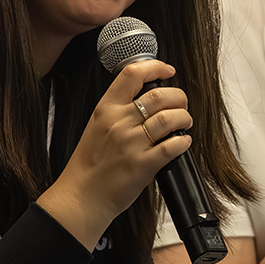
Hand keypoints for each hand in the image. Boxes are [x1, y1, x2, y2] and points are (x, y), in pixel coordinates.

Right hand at [38, 60, 191, 249]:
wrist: (81, 196)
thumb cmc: (88, 165)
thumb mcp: (96, 127)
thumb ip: (118, 111)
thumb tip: (148, 100)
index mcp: (105, 109)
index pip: (132, 74)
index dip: (156, 67)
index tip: (168, 70)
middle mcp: (119, 122)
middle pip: (159, 95)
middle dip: (178, 97)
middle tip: (181, 103)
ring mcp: (131, 143)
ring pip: (169, 118)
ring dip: (183, 118)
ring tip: (184, 122)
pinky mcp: (143, 164)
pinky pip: (172, 146)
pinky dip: (183, 142)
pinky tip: (183, 142)